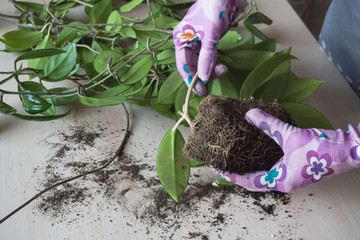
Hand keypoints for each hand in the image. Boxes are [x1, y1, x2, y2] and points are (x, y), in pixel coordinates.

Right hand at [173, 0, 247, 95]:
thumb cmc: (214, 8)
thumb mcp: (211, 35)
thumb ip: (207, 57)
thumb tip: (204, 78)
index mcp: (181, 39)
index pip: (183, 65)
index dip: (191, 80)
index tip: (201, 92)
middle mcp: (187, 42)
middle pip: (193, 65)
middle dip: (204, 73)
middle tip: (219, 77)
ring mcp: (199, 42)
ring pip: (202, 62)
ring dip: (212, 68)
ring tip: (224, 69)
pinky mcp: (209, 40)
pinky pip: (209, 57)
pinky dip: (215, 62)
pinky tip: (222, 65)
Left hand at [212, 108, 359, 192]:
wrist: (347, 151)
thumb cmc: (320, 148)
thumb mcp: (290, 135)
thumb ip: (268, 124)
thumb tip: (249, 113)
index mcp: (281, 180)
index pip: (248, 181)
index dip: (232, 176)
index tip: (217, 169)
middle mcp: (284, 182)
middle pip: (254, 182)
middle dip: (238, 174)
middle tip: (223, 164)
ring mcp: (290, 177)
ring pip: (263, 177)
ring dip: (249, 169)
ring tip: (235, 159)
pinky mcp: (296, 171)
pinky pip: (273, 170)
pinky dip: (261, 164)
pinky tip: (256, 153)